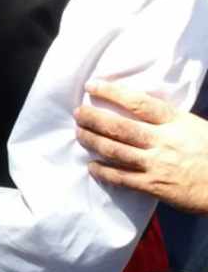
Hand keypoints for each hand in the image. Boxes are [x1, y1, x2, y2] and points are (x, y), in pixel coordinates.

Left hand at [75, 79, 207, 214]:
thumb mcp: (194, 126)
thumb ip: (168, 119)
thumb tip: (139, 109)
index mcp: (175, 122)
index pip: (137, 102)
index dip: (111, 92)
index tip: (92, 86)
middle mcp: (162, 141)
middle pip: (118, 127)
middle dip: (93, 118)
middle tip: (78, 113)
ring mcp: (156, 164)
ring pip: (114, 150)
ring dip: (92, 141)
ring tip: (79, 134)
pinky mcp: (154, 186)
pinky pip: (122, 178)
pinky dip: (104, 171)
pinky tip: (92, 167)